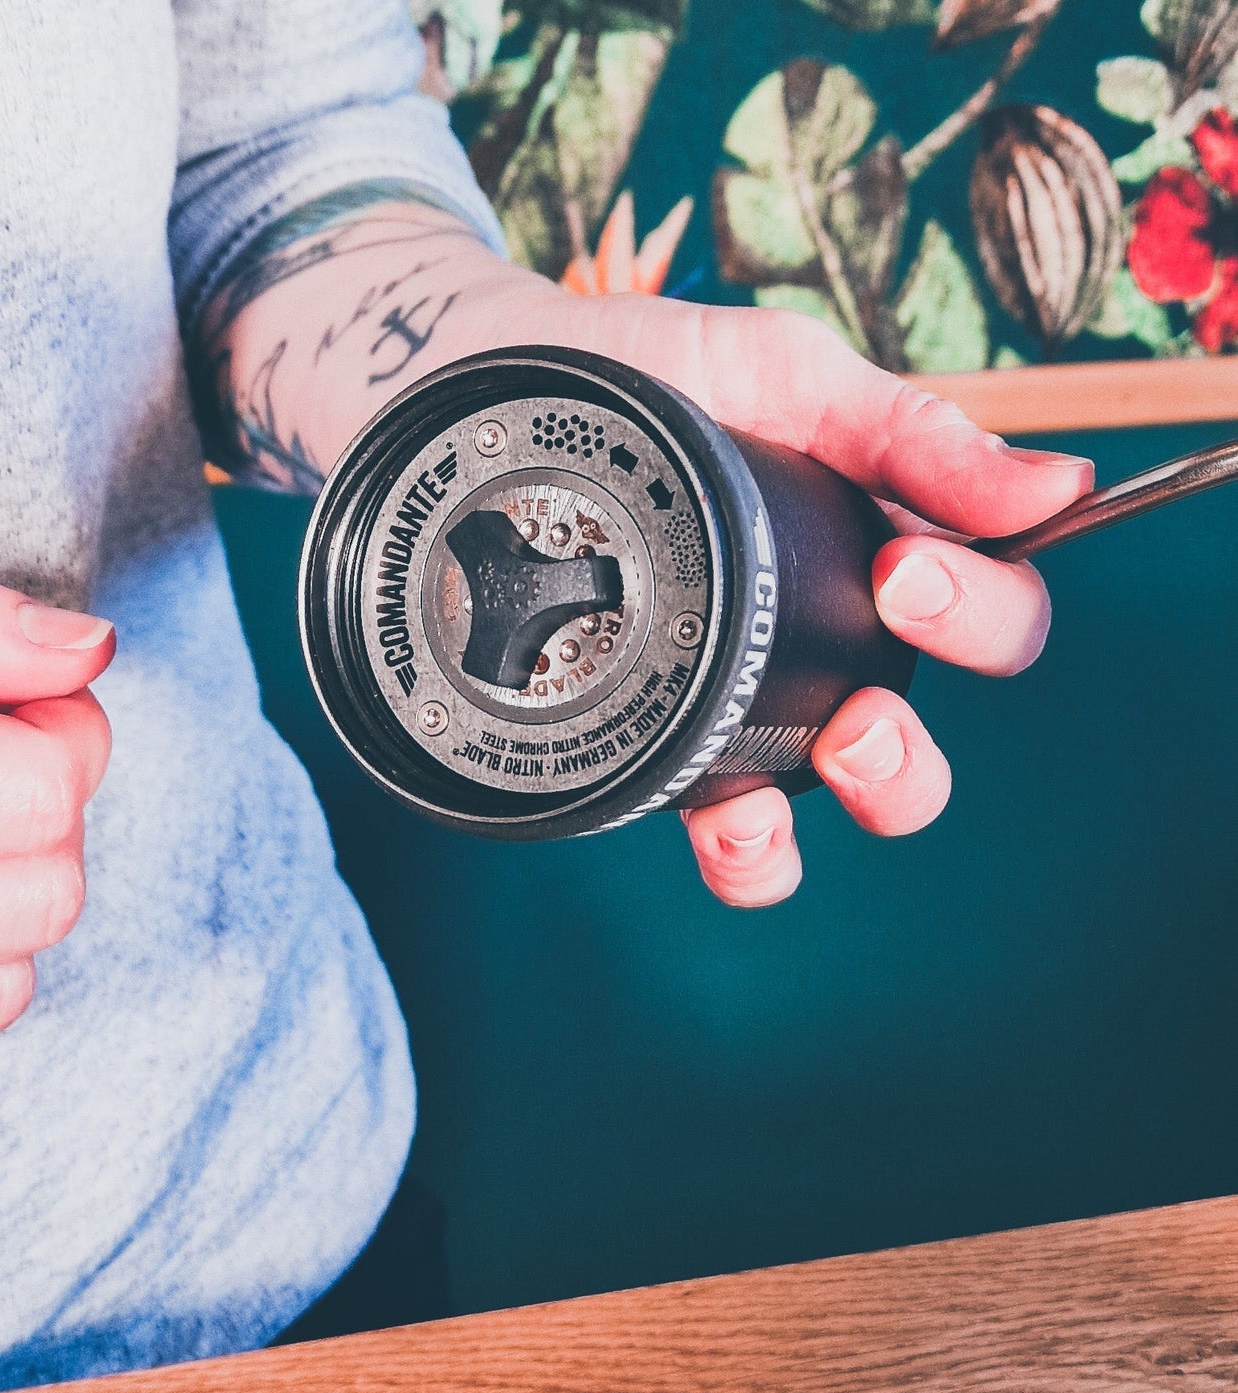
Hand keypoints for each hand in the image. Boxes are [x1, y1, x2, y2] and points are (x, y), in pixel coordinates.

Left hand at [528, 294, 1087, 905]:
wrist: (501, 398)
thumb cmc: (650, 376)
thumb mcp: (785, 377)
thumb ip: (907, 433)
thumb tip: (1058, 488)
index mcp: (872, 553)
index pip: (988, 617)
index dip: (979, 613)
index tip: (906, 572)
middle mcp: (819, 643)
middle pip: (913, 742)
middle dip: (909, 749)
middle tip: (860, 709)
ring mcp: (740, 700)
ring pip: (835, 799)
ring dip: (854, 803)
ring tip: (824, 761)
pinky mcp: (660, 737)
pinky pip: (728, 831)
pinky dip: (749, 849)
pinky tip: (727, 815)